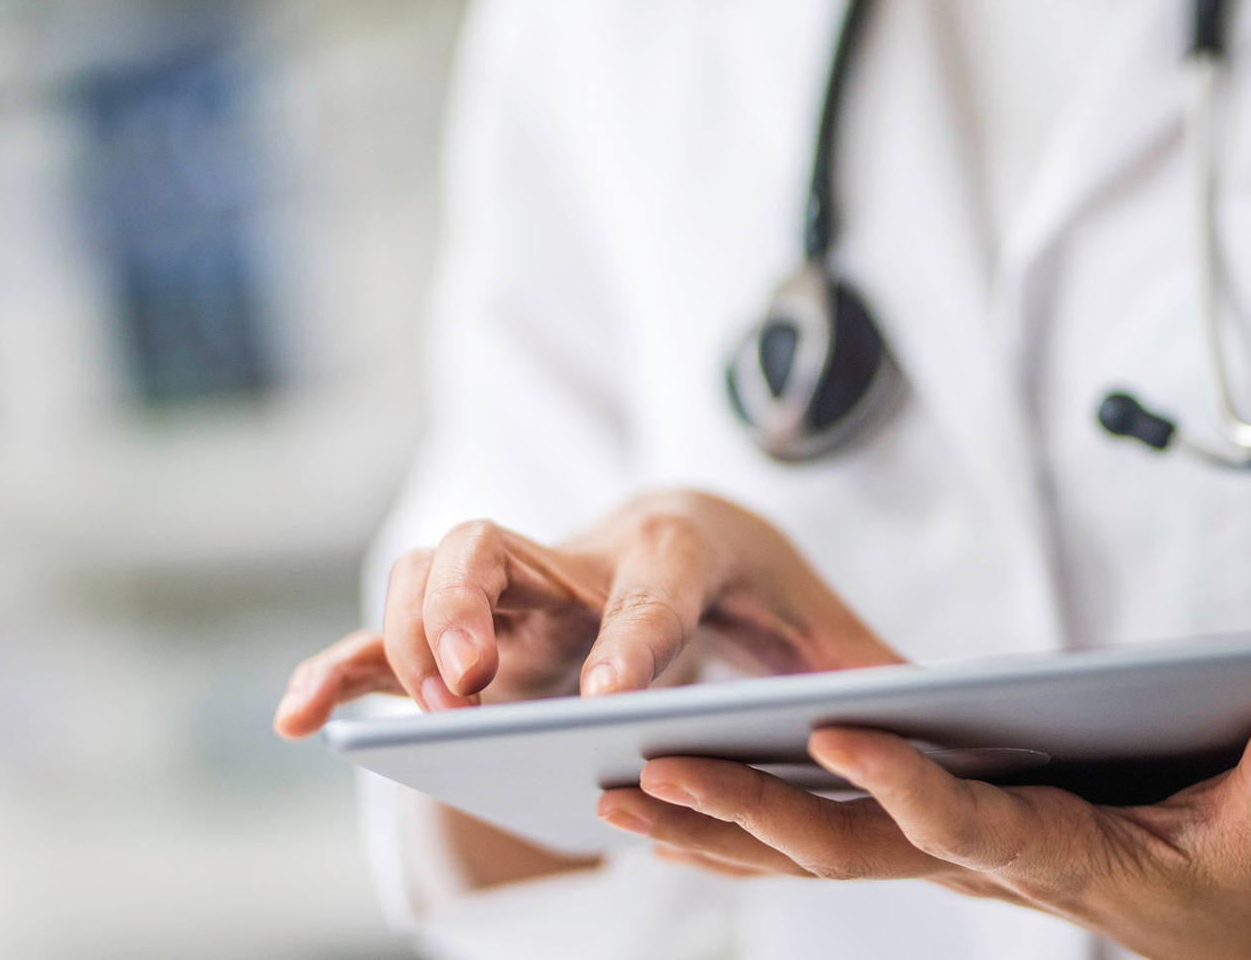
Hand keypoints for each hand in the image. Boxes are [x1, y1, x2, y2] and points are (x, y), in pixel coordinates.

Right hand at [273, 491, 901, 738]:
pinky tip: (300, 721)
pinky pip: (386, 625)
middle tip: (475, 690)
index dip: (634, 631)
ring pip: (435, 566)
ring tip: (421, 712)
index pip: (655, 579)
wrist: (685, 529)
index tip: (612, 695)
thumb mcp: (822, 625)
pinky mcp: (472, 614)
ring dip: (408, 632)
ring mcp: (517, 578)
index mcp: (679, 546)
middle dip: (478, 609)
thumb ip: (872, 671)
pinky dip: (340, 663)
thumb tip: (950, 714)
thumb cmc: (757, 587)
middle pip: (508, 545)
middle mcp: (582, 549)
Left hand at [597, 710, 1250, 959]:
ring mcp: (941, 864)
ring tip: (609, 797)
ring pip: (807, 851)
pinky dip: (732, 829)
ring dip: (707, 826)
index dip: (905, 781)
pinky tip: (658, 812)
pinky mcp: (924, 851)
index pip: (968, 821)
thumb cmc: (1232, 882)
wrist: (1215, 942)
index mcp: (1055, 852)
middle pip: (846, 846)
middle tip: (650, 767)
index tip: (836, 728)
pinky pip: (813, 843)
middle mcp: (976, 865)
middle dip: (746, 808)